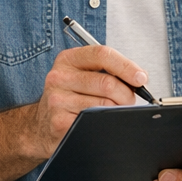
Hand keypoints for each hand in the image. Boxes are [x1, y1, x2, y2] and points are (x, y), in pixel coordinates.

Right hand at [22, 44, 148, 159]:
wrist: (40, 126)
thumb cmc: (71, 97)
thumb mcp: (83, 75)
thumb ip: (109, 71)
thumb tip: (140, 78)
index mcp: (68, 59)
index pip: (102, 54)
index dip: (126, 66)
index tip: (141, 78)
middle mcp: (59, 77)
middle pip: (107, 82)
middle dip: (126, 94)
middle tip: (129, 101)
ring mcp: (57, 100)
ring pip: (104, 104)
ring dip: (118, 110)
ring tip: (115, 112)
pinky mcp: (59, 123)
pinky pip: (95, 122)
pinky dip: (106, 123)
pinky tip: (102, 122)